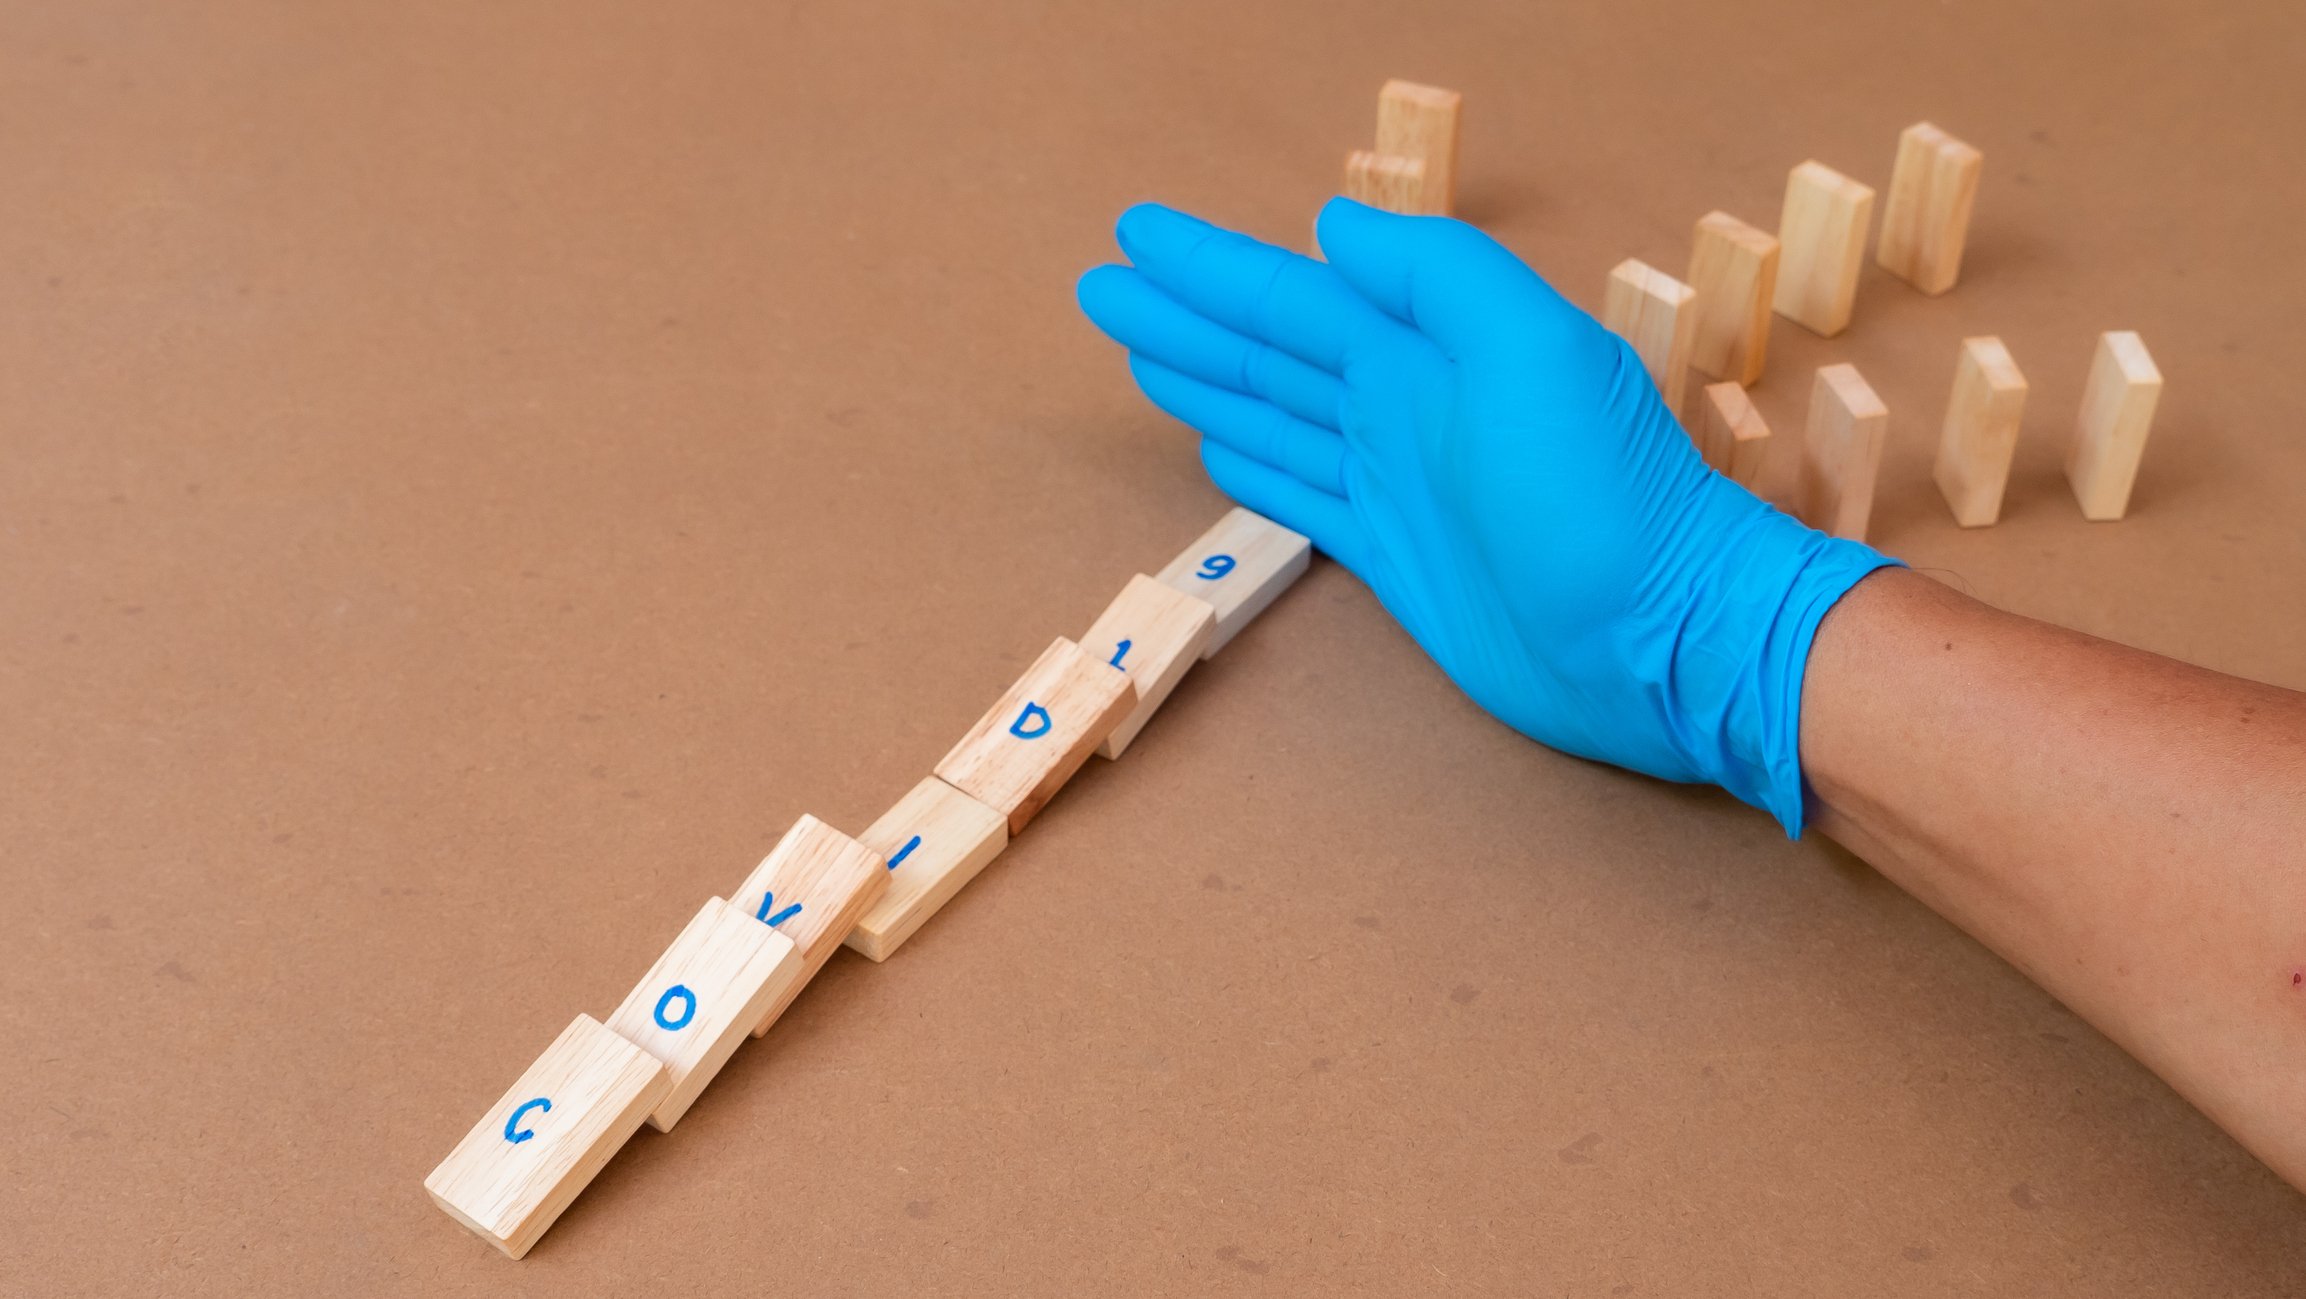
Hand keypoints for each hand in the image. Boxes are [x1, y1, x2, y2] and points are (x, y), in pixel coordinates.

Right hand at [1076, 199, 1895, 834]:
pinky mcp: (1398, 563)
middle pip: (1268, 353)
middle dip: (1186, 320)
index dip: (1211, 267)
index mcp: (1426, 354)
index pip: (1292, 295)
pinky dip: (1258, 471)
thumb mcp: (1534, 350)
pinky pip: (1305, 500)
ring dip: (1208, 384)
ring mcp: (1398, 488)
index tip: (1135, 238)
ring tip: (1139, 355)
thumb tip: (1336, 230)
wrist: (1663, 638)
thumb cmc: (1607, 498)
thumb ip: (1438, 277)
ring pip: (1275, 420)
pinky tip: (1217, 452)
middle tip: (1101, 291)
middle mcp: (1403, 412)